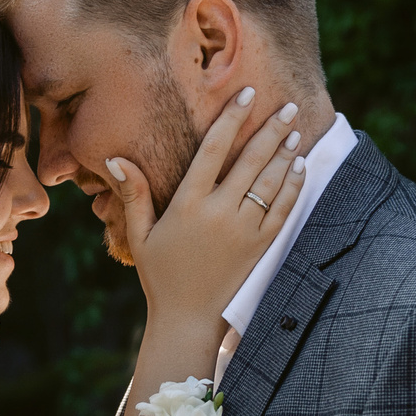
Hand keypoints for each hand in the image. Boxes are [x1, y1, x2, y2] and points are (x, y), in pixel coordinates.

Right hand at [106, 90, 307, 329]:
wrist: (188, 320)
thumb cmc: (161, 276)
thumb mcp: (140, 235)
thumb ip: (134, 194)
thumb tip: (116, 158)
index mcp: (188, 204)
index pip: (213, 149)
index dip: (232, 118)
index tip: (246, 94)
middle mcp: (219, 213)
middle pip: (250, 160)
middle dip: (271, 129)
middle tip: (287, 105)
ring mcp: (243, 230)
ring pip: (270, 182)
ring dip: (285, 153)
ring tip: (295, 129)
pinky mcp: (260, 247)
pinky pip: (282, 210)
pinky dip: (292, 187)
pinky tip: (299, 168)